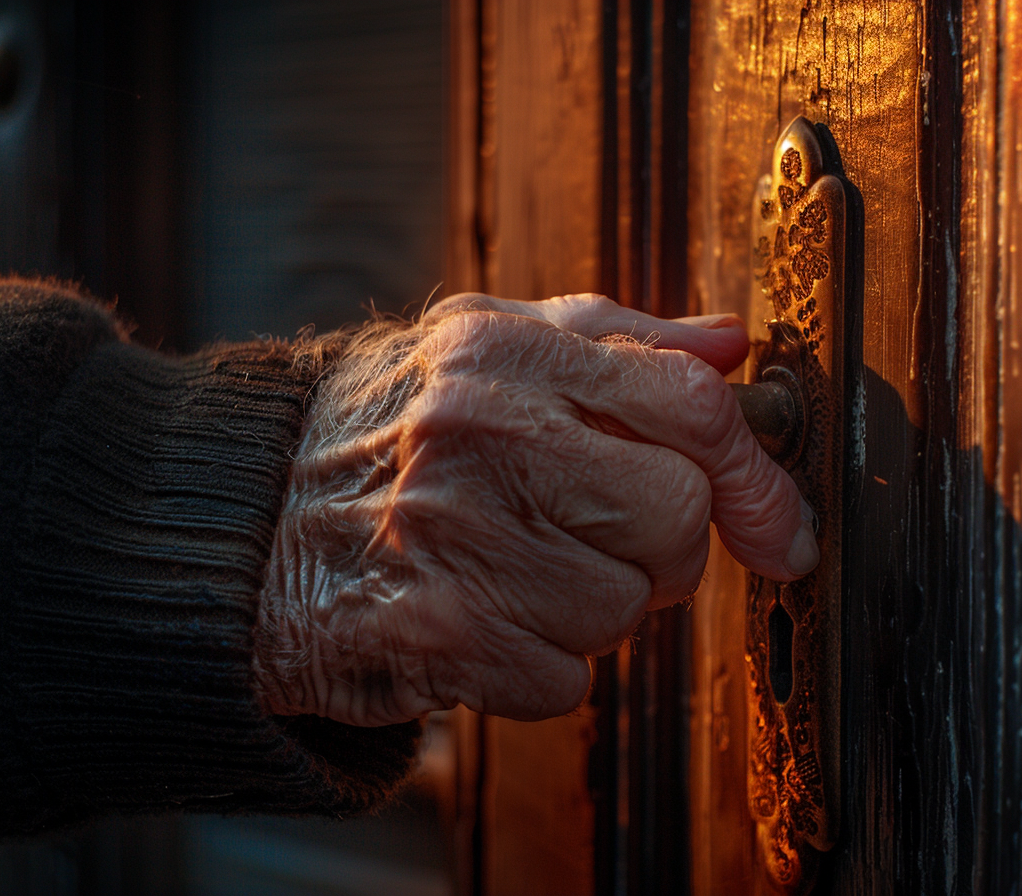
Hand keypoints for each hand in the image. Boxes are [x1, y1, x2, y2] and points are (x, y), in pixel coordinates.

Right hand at [252, 293, 816, 725]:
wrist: (243, 525)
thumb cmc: (388, 429)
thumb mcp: (485, 347)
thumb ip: (616, 339)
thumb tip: (733, 344)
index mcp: (504, 351)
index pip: (687, 403)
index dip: (756, 475)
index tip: (778, 527)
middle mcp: (480, 433)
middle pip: (676, 517)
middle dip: (663, 548)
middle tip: (602, 540)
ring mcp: (451, 535)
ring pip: (625, 609)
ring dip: (591, 608)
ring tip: (516, 570)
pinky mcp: (431, 635)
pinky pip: (565, 680)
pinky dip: (540, 666)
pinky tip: (481, 617)